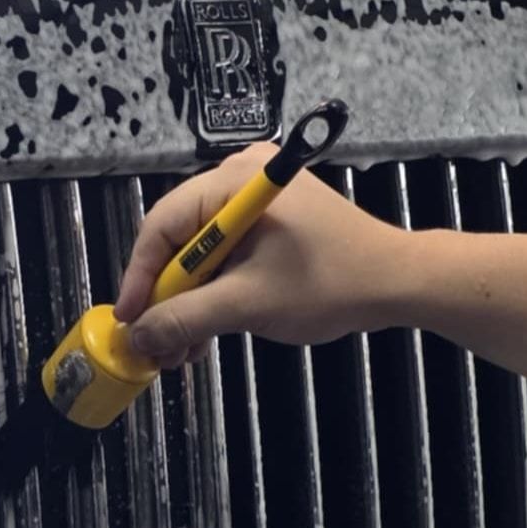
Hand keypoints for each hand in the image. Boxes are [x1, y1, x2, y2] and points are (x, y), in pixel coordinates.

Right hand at [113, 145, 412, 368]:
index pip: (162, 225)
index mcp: (234, 181)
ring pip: (199, 252)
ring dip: (189, 303)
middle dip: (167, 299)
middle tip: (155, 345)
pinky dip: (214, 291)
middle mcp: (240, 178)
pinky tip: (206, 331)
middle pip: (178, 240)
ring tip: (181, 350)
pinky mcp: (270, 220)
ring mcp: (256, 198)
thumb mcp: (248, 304)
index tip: (129, 321)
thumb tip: (138, 336)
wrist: (397, 281)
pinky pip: (225, 253)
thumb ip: (187, 318)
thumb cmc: (330, 283)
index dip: (140, 278)